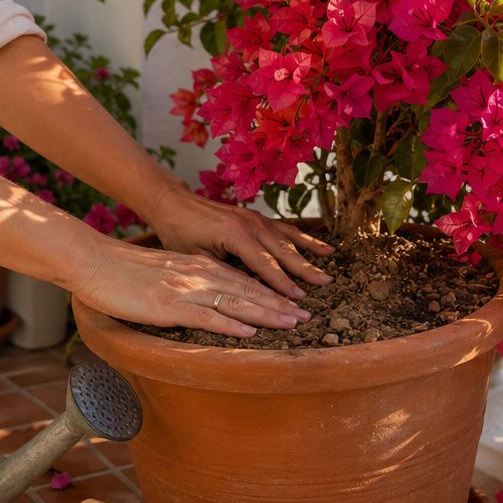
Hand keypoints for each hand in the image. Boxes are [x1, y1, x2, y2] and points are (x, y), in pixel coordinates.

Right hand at [70, 238, 311, 337]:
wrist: (95, 263)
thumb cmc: (125, 273)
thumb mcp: (166, 275)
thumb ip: (189, 286)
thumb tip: (206, 302)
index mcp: (199, 268)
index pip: (244, 281)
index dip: (271, 293)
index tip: (293, 304)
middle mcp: (199, 275)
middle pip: (248, 290)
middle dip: (279, 304)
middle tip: (306, 316)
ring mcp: (186, 289)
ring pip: (235, 301)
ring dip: (266, 313)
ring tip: (291, 323)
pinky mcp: (169, 305)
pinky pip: (206, 315)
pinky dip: (230, 323)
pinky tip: (249, 330)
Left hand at [144, 185, 334, 298]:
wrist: (174, 204)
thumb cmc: (180, 233)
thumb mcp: (196, 258)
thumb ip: (223, 272)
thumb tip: (247, 291)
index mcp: (235, 234)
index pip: (264, 264)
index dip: (282, 283)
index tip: (299, 299)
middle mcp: (250, 224)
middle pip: (283, 251)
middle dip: (305, 270)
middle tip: (325, 286)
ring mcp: (256, 218)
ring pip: (288, 240)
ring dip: (309, 256)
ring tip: (329, 269)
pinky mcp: (258, 218)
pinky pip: (286, 230)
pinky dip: (305, 239)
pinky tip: (323, 247)